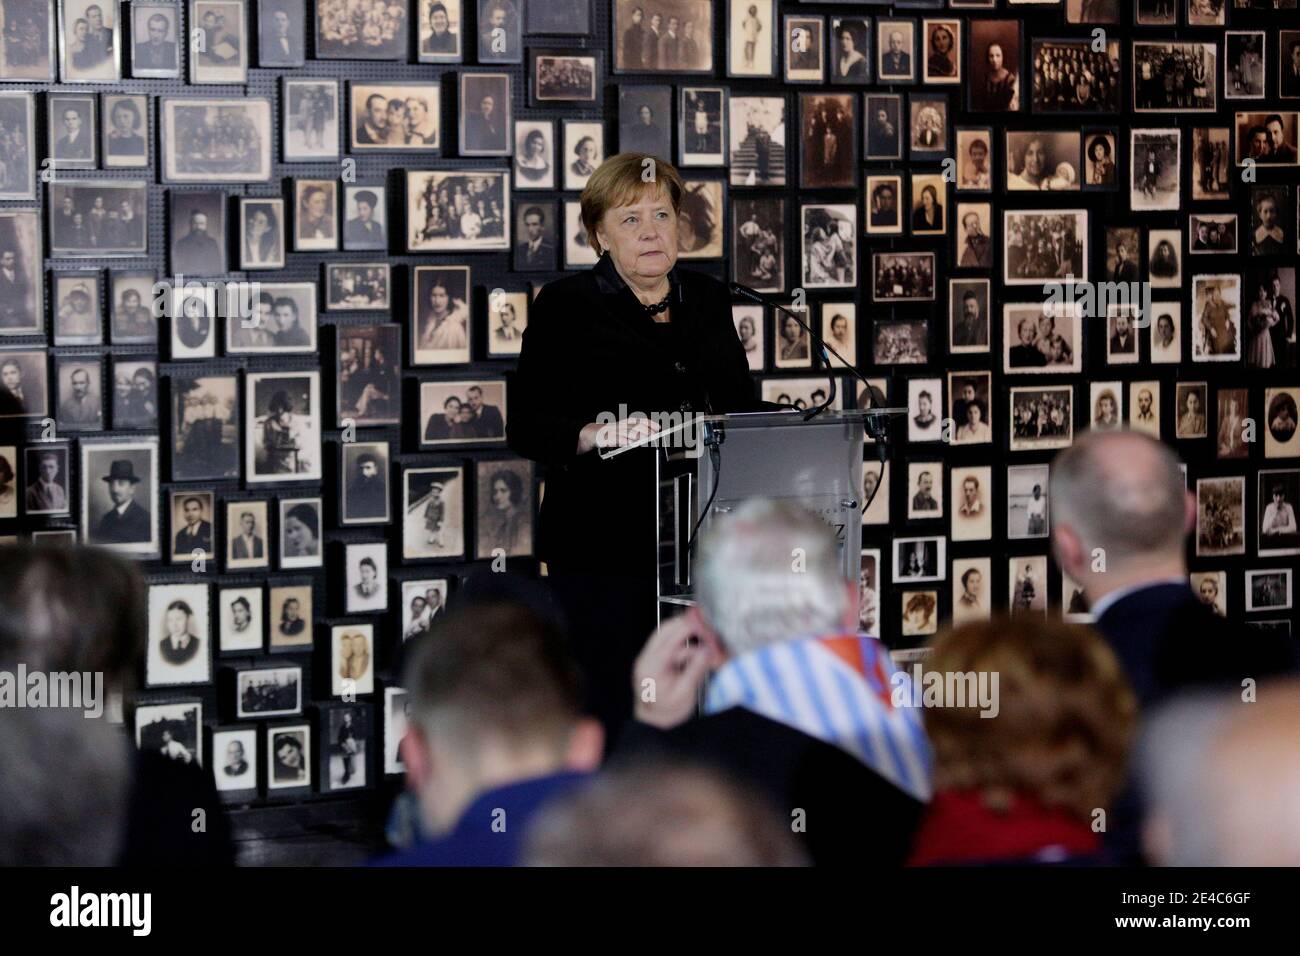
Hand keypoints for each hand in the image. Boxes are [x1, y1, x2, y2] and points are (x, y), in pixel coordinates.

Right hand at [576, 416, 660, 454]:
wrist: (590, 434)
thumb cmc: (609, 434)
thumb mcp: (622, 432)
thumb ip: (633, 433)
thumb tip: (648, 435)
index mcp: (624, 423)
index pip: (638, 421)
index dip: (648, 423)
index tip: (657, 427)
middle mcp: (619, 426)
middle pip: (633, 426)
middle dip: (644, 430)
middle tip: (653, 435)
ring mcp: (612, 431)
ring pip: (625, 432)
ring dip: (636, 435)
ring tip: (644, 439)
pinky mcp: (605, 438)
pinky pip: (614, 439)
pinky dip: (621, 440)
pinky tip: (628, 443)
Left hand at [632, 607, 725, 729]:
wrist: (652, 722)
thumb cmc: (667, 712)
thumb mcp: (684, 694)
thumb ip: (695, 671)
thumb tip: (708, 651)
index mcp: (652, 666)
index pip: (672, 640)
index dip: (692, 630)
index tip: (708, 629)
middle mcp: (647, 657)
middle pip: (666, 629)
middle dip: (688, 625)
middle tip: (707, 627)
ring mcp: (648, 656)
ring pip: (666, 633)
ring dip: (685, 632)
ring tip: (705, 638)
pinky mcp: (654, 658)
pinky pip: (668, 642)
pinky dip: (682, 641)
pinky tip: (696, 647)